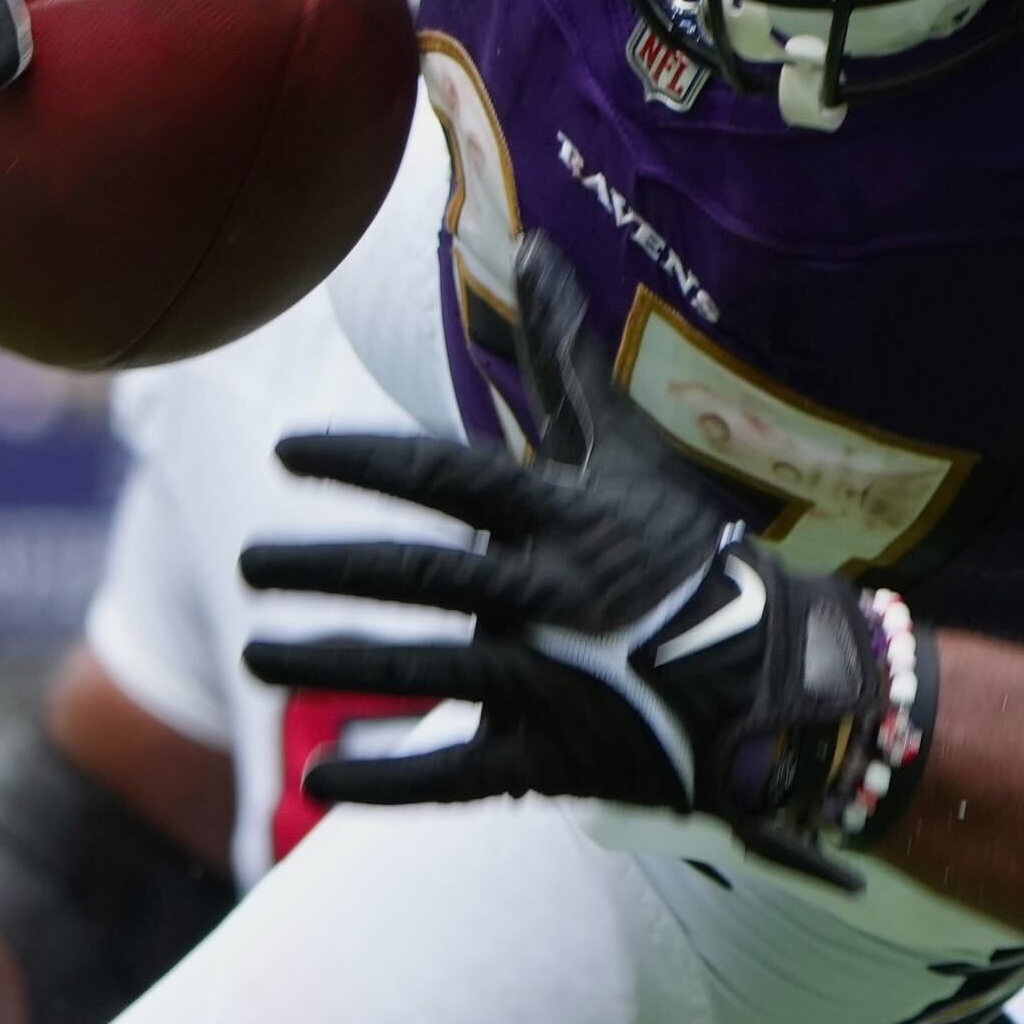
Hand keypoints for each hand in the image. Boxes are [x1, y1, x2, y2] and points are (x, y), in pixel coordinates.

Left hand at [234, 236, 934, 885]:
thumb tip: (534, 243)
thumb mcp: (629, 451)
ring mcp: (552, 682)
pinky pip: (456, 777)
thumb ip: (567, 358)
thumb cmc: (687, 551)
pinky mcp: (555, 760)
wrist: (777, 679)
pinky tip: (315, 777)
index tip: (287, 454)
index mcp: (563, 517)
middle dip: (322, 568)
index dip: (363, 460)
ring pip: (420, 670)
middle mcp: (551, 595)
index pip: (445, 477)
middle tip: (246, 562)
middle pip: (415, 575)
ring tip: (254, 655)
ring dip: (329, 662)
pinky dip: (384, 780)